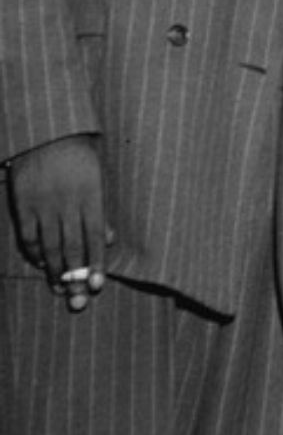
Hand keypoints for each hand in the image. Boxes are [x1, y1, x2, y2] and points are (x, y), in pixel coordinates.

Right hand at [5, 134, 113, 311]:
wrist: (46, 132)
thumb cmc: (80, 154)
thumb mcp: (99, 176)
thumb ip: (101, 208)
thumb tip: (107, 240)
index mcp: (91, 196)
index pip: (93, 238)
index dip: (95, 264)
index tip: (96, 286)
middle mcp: (67, 204)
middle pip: (72, 248)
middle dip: (75, 277)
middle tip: (78, 301)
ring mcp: (43, 206)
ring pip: (50, 246)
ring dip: (55, 271)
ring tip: (60, 291)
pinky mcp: (23, 205)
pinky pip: (28, 237)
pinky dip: (35, 254)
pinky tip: (41, 266)